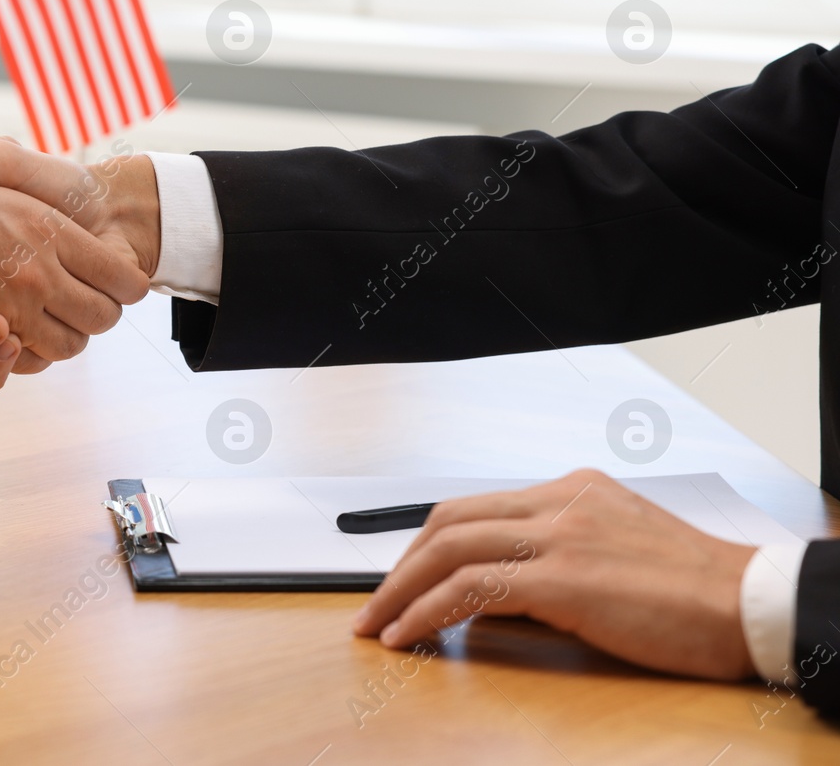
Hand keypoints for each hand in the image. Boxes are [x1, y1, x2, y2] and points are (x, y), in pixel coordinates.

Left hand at [352, 469, 757, 679]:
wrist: (752, 604)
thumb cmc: (696, 594)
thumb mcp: (617, 552)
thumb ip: (558, 558)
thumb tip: (494, 596)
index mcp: (572, 491)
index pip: (474, 509)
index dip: (426, 545)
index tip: (402, 578)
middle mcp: (560, 502)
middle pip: (447, 521)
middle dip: (399, 565)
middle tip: (374, 605)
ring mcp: (560, 536)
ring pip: (449, 550)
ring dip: (401, 591)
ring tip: (377, 626)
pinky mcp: (565, 578)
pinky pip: (472, 588)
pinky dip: (428, 610)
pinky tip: (410, 634)